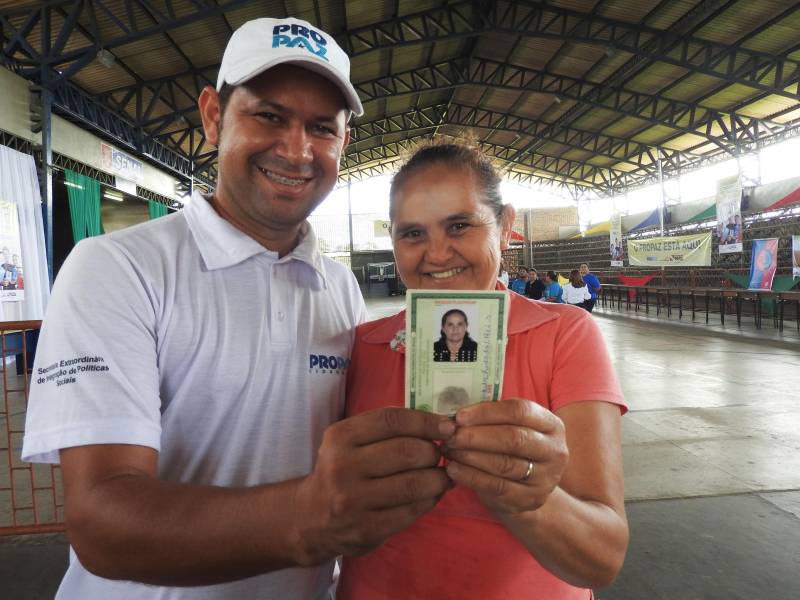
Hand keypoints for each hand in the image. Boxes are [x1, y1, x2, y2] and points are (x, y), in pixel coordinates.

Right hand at [294, 407, 454, 562]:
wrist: (311, 517)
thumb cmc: (341, 469)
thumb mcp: (349, 440)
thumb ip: (386, 429)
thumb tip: (438, 425)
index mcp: (340, 437)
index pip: (391, 420)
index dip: (426, 421)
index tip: (447, 427)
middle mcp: (343, 466)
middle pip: (406, 451)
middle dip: (433, 451)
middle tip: (440, 454)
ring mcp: (353, 500)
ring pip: (413, 484)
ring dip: (438, 478)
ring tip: (442, 475)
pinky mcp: (367, 529)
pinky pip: (411, 511)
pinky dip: (430, 500)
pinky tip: (432, 494)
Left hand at [442, 399, 568, 514]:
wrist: (526, 490)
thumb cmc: (512, 450)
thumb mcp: (511, 428)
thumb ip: (490, 419)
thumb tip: (454, 418)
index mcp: (552, 425)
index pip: (520, 411)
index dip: (487, 412)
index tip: (459, 416)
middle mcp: (555, 451)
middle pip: (513, 438)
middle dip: (477, 436)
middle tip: (450, 435)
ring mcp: (546, 478)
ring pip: (504, 464)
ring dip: (471, 455)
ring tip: (449, 450)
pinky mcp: (530, 500)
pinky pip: (496, 487)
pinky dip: (471, 477)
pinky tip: (453, 469)